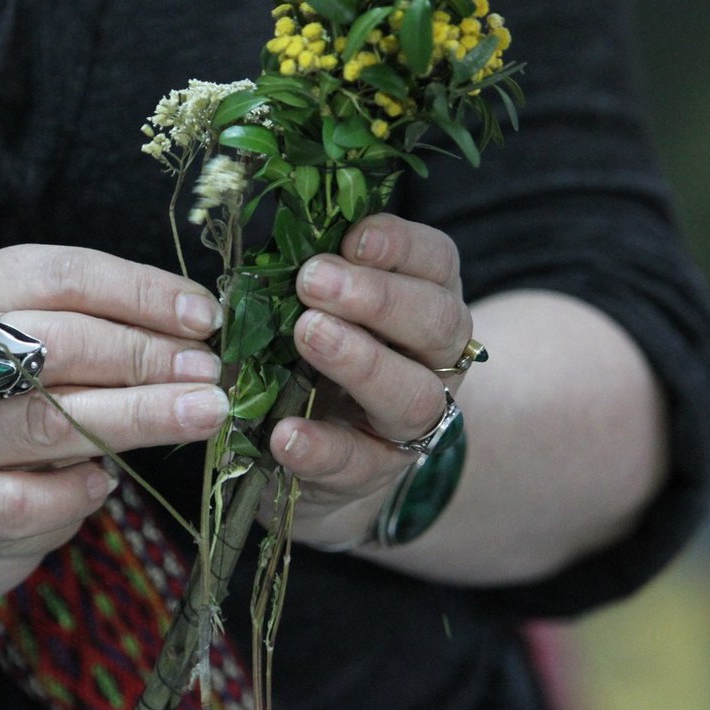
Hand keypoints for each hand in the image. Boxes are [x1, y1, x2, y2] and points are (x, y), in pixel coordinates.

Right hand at [0, 245, 227, 568]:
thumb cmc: (21, 397)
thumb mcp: (49, 341)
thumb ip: (106, 324)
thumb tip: (200, 326)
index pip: (61, 276)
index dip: (141, 293)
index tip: (205, 317)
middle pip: (54, 344)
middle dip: (145, 356)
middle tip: (209, 372)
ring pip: (47, 422)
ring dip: (139, 415)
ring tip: (203, 414)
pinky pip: (24, 500)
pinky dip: (76, 492)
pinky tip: (107, 482)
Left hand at [267, 214, 475, 548]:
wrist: (313, 450)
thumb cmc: (311, 352)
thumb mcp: (315, 306)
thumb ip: (308, 275)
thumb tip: (273, 237)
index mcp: (423, 299)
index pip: (435, 261)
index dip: (400, 245)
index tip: (352, 236)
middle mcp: (434, 358)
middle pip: (437, 322)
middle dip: (378, 298)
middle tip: (313, 281)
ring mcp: (411, 420)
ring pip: (414, 395)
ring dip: (361, 362)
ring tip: (307, 336)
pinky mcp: (373, 472)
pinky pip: (357, 463)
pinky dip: (321, 447)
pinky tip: (285, 433)